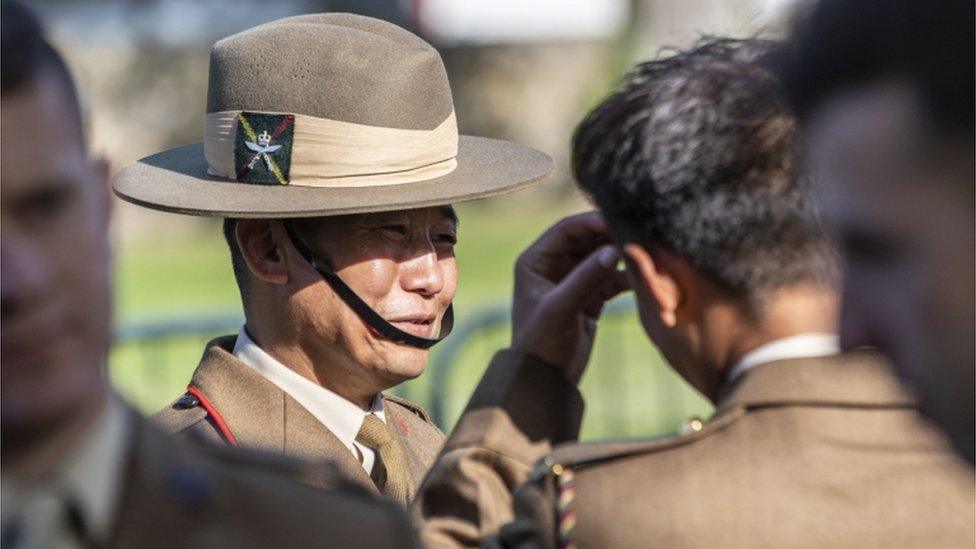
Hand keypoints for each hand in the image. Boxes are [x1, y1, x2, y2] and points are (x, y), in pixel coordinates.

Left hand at [511, 212, 629, 383]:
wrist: (545, 380)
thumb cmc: (541, 343)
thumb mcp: (561, 309)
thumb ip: (586, 278)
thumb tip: (614, 250)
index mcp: (536, 261)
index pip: (567, 229)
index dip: (593, 222)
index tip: (620, 221)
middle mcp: (553, 266)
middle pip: (588, 240)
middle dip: (612, 238)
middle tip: (640, 236)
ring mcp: (572, 281)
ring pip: (602, 258)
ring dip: (622, 257)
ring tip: (647, 255)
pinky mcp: (589, 297)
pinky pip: (611, 278)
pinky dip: (626, 277)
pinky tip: (645, 278)